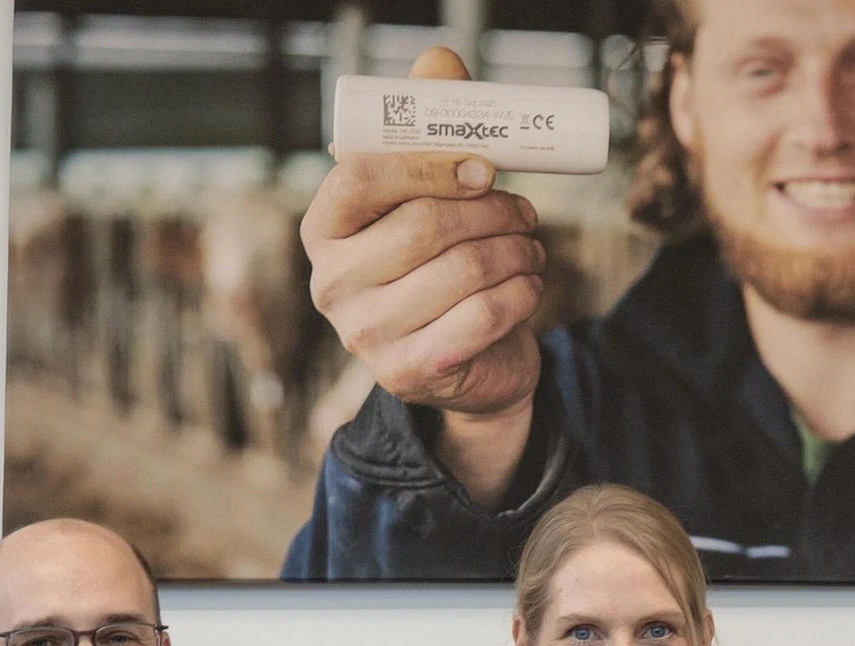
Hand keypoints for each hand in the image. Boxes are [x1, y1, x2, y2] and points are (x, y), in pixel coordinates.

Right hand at [301, 47, 548, 491]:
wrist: (462, 360)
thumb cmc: (440, 260)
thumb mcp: (431, 193)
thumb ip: (430, 124)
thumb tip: (439, 63)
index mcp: (323, 227)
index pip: (362, 176)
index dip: (430, 164)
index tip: (484, 167)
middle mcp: (330, 283)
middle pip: (424, 226)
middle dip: (492, 211)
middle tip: (524, 210)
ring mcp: (364, 335)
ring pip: (462, 271)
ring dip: (516, 251)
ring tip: (531, 246)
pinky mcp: (407, 373)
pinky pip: (482, 318)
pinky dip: (521, 293)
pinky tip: (528, 284)